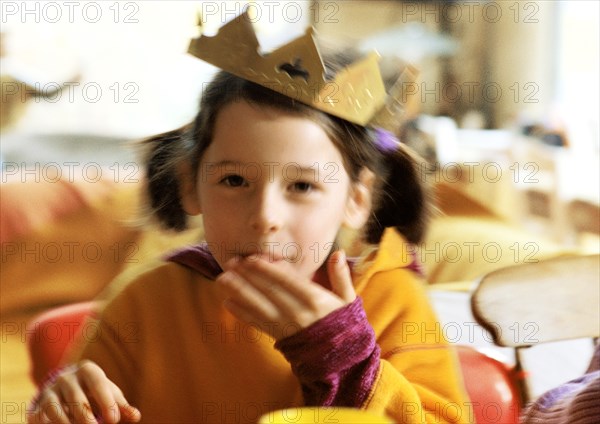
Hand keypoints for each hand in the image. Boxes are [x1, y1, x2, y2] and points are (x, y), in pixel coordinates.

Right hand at [28, 360, 140, 423]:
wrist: (64, 386)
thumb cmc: (94, 391)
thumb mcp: (108, 393)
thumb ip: (121, 405)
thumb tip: (135, 416)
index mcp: (87, 370)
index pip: (97, 384)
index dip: (106, 402)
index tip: (113, 420)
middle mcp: (66, 377)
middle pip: (76, 400)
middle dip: (87, 418)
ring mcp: (49, 390)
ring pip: (56, 410)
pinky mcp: (37, 405)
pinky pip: (42, 418)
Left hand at [217, 250, 355, 339]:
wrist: (338, 358)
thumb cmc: (342, 322)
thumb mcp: (347, 299)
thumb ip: (341, 276)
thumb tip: (338, 253)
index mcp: (315, 300)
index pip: (287, 281)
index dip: (268, 270)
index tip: (253, 259)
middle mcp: (297, 313)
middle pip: (268, 291)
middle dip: (248, 275)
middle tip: (231, 262)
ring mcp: (285, 326)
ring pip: (258, 306)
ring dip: (239, 292)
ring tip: (222, 279)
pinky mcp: (277, 336)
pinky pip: (256, 323)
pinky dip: (241, 313)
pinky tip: (227, 301)